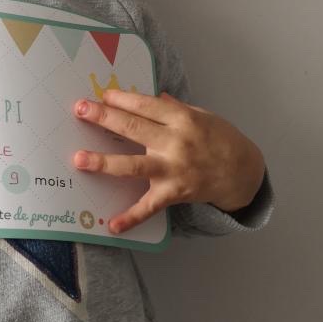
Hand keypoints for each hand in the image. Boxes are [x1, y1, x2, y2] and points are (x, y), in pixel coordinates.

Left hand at [72, 89, 265, 233]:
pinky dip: (130, 218)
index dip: (122, 98)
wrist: (243, 172)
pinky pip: (149, 206)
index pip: (146, 105)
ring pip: (134, 165)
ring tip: (79, 159)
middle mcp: (176, 142)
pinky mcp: (173, 193)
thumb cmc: (221, 139)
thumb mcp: (202, 115)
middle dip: (104, 118)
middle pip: (134, 128)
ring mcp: (173, 169)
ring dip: (104, 162)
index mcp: (183, 118)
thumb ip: (174, 108)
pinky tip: (112, 225)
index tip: (102, 95)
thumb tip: (153, 96)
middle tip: (80, 110)